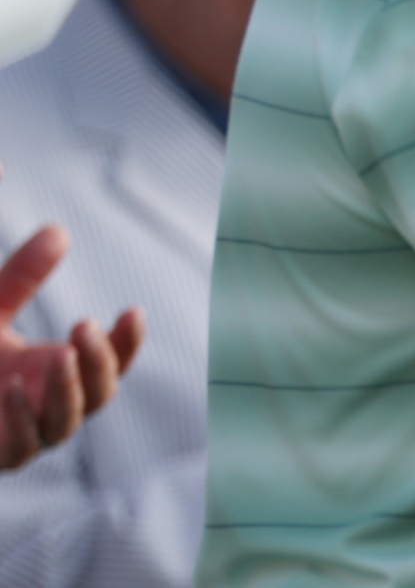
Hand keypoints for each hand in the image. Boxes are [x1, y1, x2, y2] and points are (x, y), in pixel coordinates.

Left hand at [0, 223, 145, 469]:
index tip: (132, 310)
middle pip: (100, 394)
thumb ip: (23, 277)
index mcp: (64, 374)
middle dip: (99, 361)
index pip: (113, 364)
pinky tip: (14, 386)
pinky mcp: (1, 454)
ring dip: (68, 389)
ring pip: (67, 423)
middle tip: (83, 325)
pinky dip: (22, 418)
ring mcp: (29, 435)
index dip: (128, 342)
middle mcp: (54, 407)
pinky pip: (22, 447)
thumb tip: (58, 229)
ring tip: (60, 354)